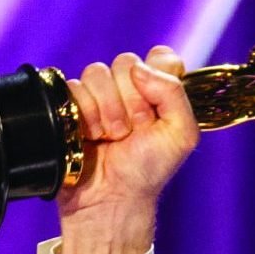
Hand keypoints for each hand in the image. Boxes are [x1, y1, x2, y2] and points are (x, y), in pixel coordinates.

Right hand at [58, 46, 198, 253]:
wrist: (112, 197)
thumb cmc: (148, 171)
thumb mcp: (182, 136)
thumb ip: (174, 93)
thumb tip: (139, 68)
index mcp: (159, 92)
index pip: (160, 57)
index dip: (156, 76)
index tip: (155, 107)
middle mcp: (130, 89)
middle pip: (126, 62)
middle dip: (131, 101)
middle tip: (133, 131)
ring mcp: (100, 95)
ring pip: (97, 72)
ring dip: (106, 110)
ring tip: (110, 137)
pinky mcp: (72, 104)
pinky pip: (73, 87)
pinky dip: (84, 114)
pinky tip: (90, 136)